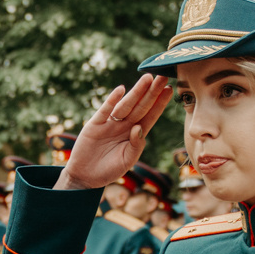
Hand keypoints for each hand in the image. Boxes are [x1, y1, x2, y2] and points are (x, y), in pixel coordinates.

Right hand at [59, 76, 173, 190]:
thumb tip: (139, 128)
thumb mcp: (127, 161)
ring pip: (125, 105)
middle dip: (152, 92)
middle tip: (163, 76)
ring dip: (136, 92)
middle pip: (141, 106)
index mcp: (134, 134)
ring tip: (147, 79)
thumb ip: (136, 146)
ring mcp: (109, 124)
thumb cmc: (109, 170)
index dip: (159, 104)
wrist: (85, 177)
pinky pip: (105, 110)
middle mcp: (124, 126)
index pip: (150, 116)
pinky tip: (121, 90)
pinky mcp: (94, 125)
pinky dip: (112, 100)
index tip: (169, 90)